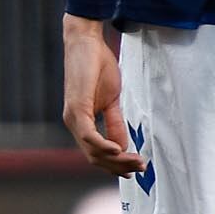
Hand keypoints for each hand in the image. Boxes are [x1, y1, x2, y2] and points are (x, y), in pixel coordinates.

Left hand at [61, 14, 140, 175]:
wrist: (86, 43)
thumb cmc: (98, 68)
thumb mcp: (111, 100)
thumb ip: (115, 123)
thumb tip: (122, 146)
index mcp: (82, 123)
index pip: (96, 153)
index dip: (114, 165)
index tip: (134, 171)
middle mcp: (74, 123)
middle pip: (95, 157)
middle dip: (119, 166)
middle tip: (141, 168)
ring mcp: (73, 117)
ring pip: (92, 150)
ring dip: (116, 160)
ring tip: (136, 162)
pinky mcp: (77, 106)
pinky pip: (88, 134)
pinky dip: (103, 145)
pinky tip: (119, 150)